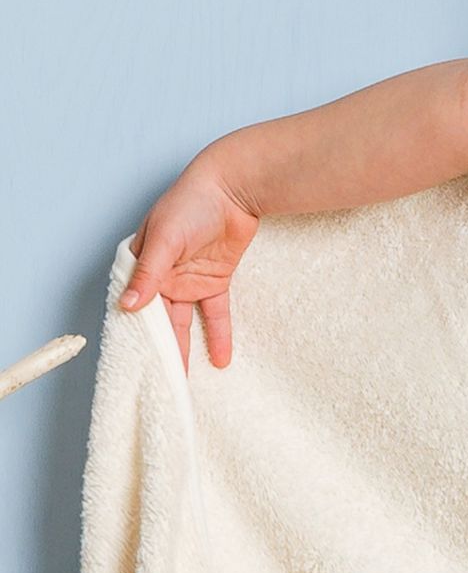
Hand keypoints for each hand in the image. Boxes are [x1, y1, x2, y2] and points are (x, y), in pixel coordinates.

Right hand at [117, 162, 260, 373]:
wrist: (234, 189)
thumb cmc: (191, 204)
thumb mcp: (165, 239)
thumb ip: (149, 274)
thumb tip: (128, 305)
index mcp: (140, 264)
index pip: (132, 305)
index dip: (134, 333)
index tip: (134, 363)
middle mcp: (161, 276)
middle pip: (158, 320)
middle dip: (160, 350)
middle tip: (161, 383)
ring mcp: (188, 280)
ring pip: (185, 322)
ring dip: (187, 349)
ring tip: (186, 381)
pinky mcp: (216, 281)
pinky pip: (216, 314)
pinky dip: (219, 335)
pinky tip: (221, 360)